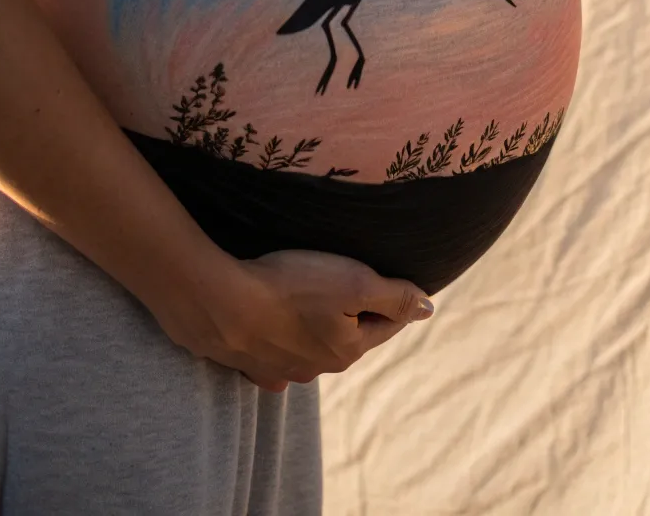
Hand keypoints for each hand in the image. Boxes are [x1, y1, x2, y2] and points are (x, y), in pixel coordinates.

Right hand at [160, 247, 434, 392]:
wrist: (221, 304)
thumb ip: (394, 296)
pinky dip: (278, 340)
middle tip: (346, 282)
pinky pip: (274, 354)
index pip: (385, 323)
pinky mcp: (249, 366)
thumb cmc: (292, 287)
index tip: (393, 278)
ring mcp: (281, 371)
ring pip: (311, 347)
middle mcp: (317, 369)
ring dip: (314, 326)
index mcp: (348, 350)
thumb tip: (428, 309)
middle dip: (352, 312)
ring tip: (307, 300)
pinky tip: (272, 328)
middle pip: (348, 336)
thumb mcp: (354, 282)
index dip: (392, 297)